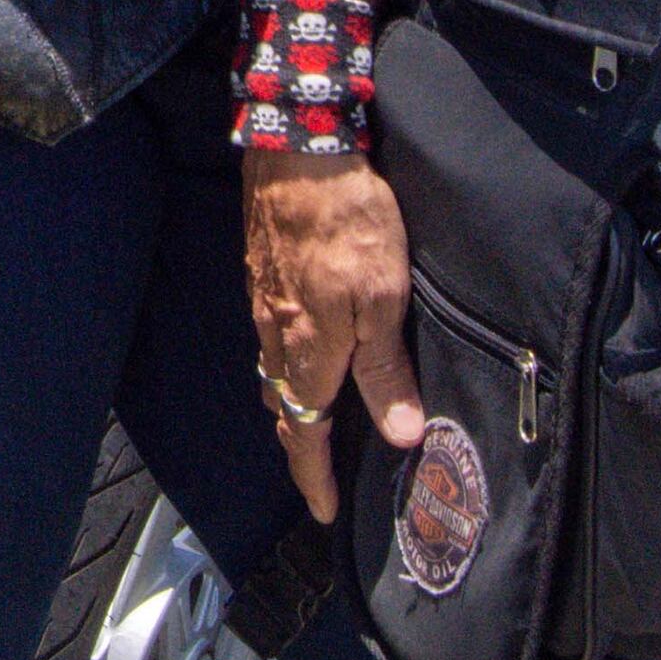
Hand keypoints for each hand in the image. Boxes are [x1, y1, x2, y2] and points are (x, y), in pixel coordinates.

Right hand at [243, 143, 426, 523]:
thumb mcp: (384, 298)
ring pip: (272, 368)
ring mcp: (263, 300)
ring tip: (312, 415)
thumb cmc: (346, 219)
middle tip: (319, 472)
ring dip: (290, 401)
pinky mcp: (262, 270)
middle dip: (299, 444)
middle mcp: (277, 332)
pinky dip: (285, 358)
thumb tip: (398, 435)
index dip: (314, 477)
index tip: (323, 510)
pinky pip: (269, 333)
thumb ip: (386, 370)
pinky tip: (303, 343)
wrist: (299, 149)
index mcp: (310, 349)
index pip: (305, 431)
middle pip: (282, 405)